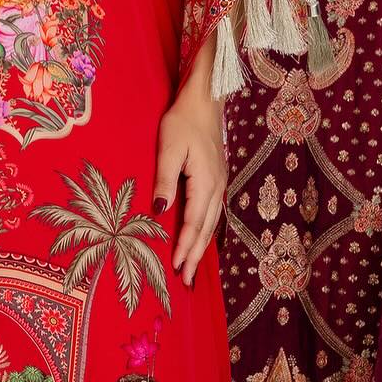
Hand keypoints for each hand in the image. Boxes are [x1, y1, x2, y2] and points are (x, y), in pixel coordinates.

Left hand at [153, 87, 226, 288]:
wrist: (205, 101)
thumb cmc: (182, 122)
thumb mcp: (169, 149)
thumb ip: (165, 180)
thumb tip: (162, 211)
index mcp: (205, 182)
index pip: (193, 223)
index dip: (184, 246)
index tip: (176, 267)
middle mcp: (216, 187)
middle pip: (206, 229)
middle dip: (196, 256)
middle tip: (187, 280)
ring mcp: (219, 183)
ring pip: (212, 223)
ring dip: (201, 246)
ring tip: (192, 267)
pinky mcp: (217, 179)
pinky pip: (213, 212)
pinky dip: (206, 231)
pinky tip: (200, 238)